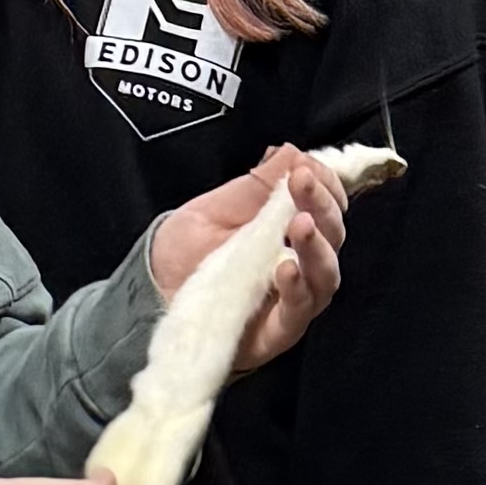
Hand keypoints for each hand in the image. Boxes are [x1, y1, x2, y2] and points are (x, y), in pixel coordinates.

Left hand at [148, 145, 348, 374]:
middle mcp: (302, 265)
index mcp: (292, 231)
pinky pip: (299, 311)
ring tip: (300, 224)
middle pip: (333, 236)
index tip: (306, 169)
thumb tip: (295, 154)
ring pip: (326, 275)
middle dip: (322, 206)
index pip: (328, 207)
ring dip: (318, 246)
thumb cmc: (187, 251)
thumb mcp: (221, 205)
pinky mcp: (279, 331)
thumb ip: (260, 182)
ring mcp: (294, 300)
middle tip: (302, 184)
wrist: (152, 291)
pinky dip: (297, 289)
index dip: (326, 186)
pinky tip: (285, 267)